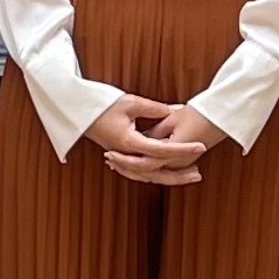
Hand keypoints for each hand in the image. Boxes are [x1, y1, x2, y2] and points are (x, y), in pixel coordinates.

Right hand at [89, 96, 215, 187]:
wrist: (78, 111)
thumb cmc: (102, 104)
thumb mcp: (130, 102)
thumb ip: (154, 109)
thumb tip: (175, 112)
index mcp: (129, 142)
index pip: (162, 150)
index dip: (183, 149)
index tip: (200, 146)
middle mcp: (126, 154)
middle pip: (156, 172)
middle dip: (179, 175)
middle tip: (198, 174)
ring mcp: (123, 158)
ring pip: (149, 175)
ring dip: (169, 177)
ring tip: (189, 175)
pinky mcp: (121, 156)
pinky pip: (141, 171)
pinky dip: (156, 174)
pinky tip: (168, 172)